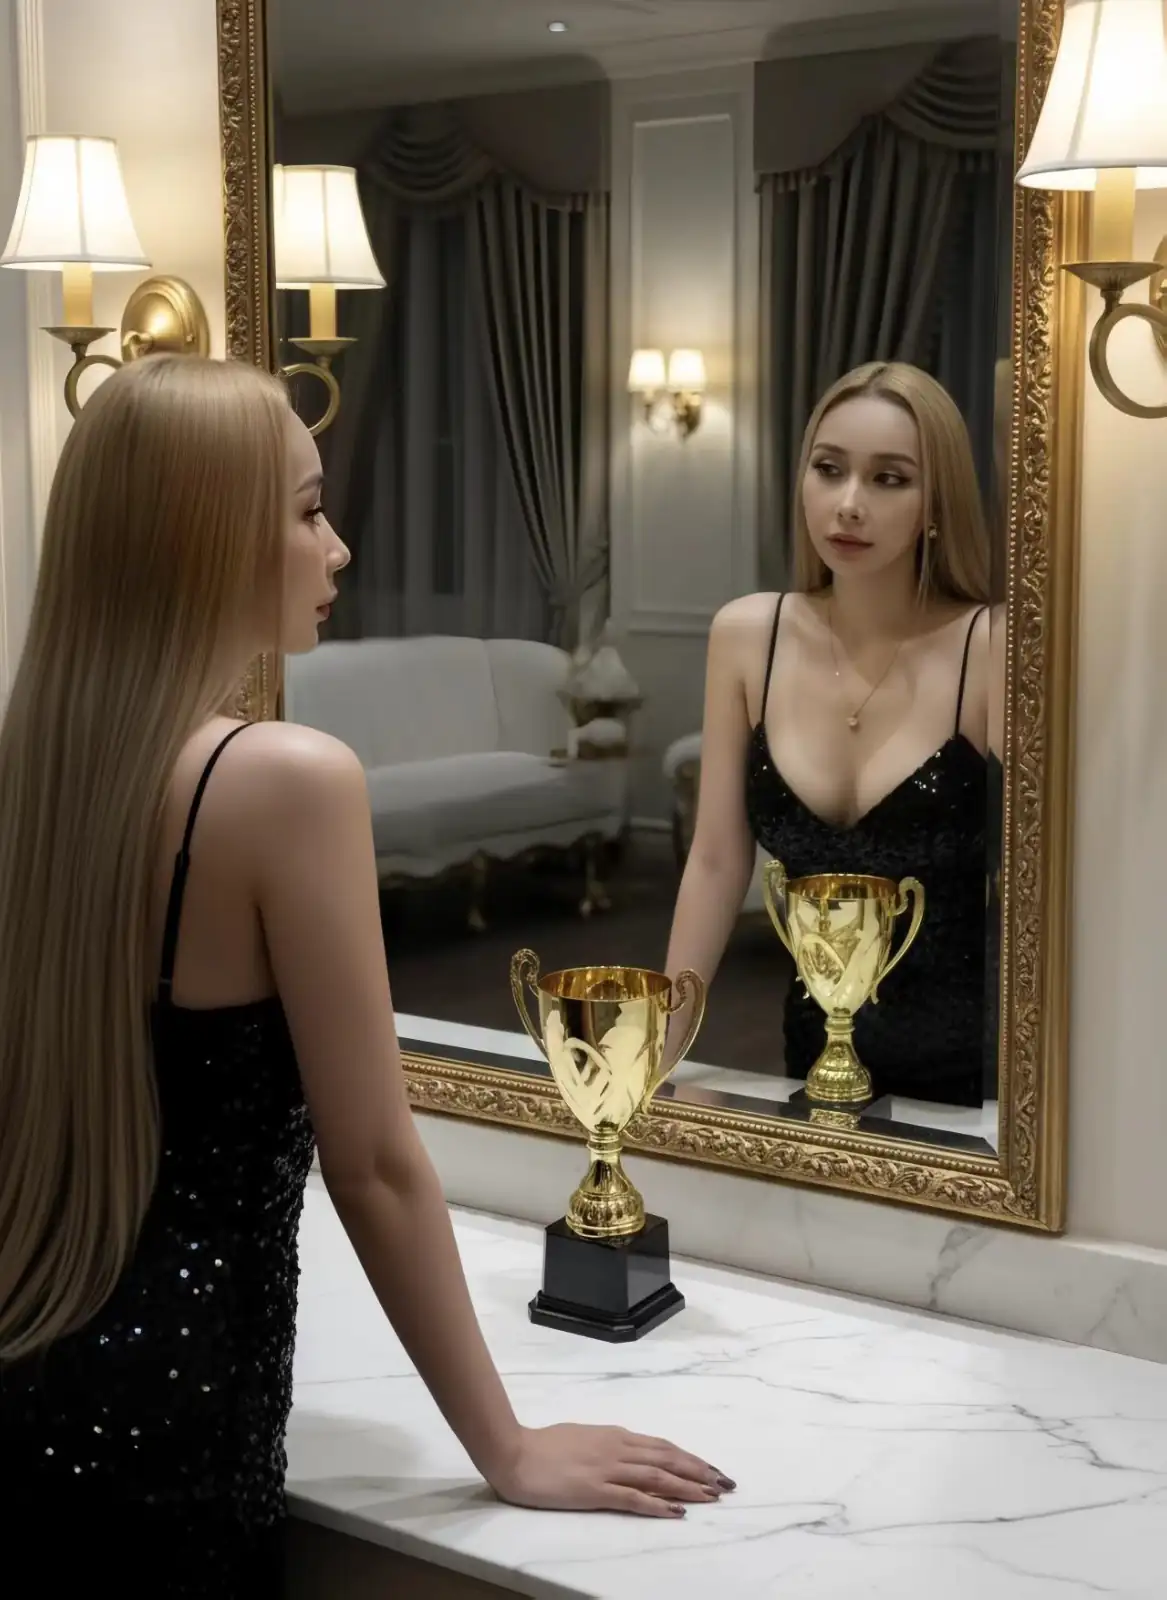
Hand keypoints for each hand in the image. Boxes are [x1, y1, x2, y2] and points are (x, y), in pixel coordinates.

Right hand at [487, 1423, 734, 1516]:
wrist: (514, 1452)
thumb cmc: (543, 1446)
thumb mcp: (582, 1437)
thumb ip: (606, 1444)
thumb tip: (626, 1450)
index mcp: (614, 1436)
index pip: (662, 1447)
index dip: (689, 1458)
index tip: (712, 1468)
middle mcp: (617, 1448)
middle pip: (668, 1459)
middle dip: (700, 1471)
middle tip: (726, 1483)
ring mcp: (607, 1469)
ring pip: (657, 1476)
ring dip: (688, 1486)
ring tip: (713, 1496)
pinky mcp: (594, 1490)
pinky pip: (633, 1498)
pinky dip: (658, 1504)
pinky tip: (676, 1512)